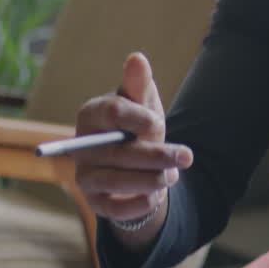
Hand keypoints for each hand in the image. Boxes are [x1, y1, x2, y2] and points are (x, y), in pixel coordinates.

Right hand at [74, 52, 193, 242]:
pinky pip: (115, 209)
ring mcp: (86, 176)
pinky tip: (157, 196)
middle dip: (157, 155)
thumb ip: (139, 85)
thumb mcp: (143, 105)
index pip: (111, 112)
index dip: (138, 118)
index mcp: (91, 114)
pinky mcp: (95, 202)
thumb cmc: (137, 126)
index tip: (157, 122)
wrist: (137, 164)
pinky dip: (140, 204)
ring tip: (172, 176)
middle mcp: (82, 146)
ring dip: (151, 179)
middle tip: (186, 156)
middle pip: (118, 151)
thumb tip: (137, 58)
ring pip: (117, 180)